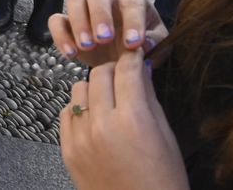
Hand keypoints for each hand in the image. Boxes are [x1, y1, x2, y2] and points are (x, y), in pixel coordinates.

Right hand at [48, 0, 167, 66]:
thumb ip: (154, 43)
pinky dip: (60, 35)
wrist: (123, 58)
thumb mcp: (157, 45)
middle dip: (100, 15)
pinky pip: (56, 20)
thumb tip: (144, 43)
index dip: (132, 21)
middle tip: (104, 39)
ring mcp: (83, 7)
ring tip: (87, 46)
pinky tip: (71, 54)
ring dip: (79, 22)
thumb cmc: (141, 45)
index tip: (133, 44)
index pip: (131, 1)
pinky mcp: (67, 22)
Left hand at [59, 51, 187, 189]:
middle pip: (99, 75)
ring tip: (109, 100)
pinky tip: (95, 118)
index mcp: (133, 120)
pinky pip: (67, 112)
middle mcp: (102, 125)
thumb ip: (149, 100)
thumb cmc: (162, 181)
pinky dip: (80, 109)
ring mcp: (81, 138)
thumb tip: (141, 70)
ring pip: (79, 90)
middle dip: (114, 71)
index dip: (132, 59)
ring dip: (94, 89)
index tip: (135, 55)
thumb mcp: (165, 137)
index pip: (127, 71)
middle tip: (124, 77)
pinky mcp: (67, 150)